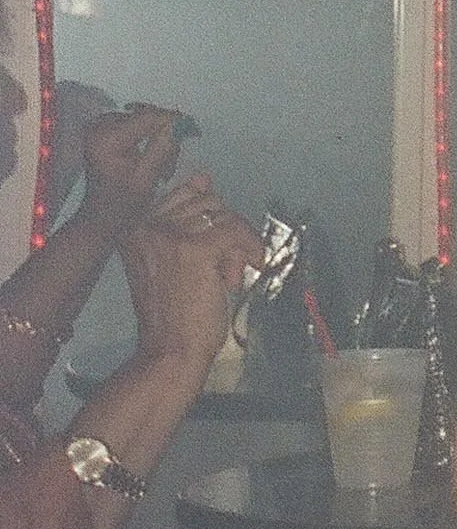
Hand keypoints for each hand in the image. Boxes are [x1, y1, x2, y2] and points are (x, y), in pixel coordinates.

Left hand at [76, 104, 189, 232]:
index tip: (192, 128)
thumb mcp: (148, 176)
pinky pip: (132, 122)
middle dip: (164, 130)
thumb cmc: (124, 204)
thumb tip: (179, 123)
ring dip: (156, 133)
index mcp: (108, 139)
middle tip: (176, 151)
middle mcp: (98, 128)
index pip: (147, 117)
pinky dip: (146, 133)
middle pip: (143, 115)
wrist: (103, 217)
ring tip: (164, 158)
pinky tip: (153, 151)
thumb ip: (163, 146)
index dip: (172, 120)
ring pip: (140, 117)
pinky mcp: (101, 132)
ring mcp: (98, 128)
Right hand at [121, 177, 263, 377]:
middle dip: (224, 233)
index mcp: (134, 225)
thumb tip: (202, 177)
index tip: (212, 247)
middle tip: (221, 268)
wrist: (169, 351)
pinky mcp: (195, 250)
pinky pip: (238, 231)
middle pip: (208, 202)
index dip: (208, 220)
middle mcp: (145, 225)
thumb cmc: (172, 311)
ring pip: (224, 216)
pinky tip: (248, 268)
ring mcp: (169, 236)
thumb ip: (185, 218)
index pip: (186, 193)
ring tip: (225, 276)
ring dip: (235, 246)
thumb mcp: (172, 256)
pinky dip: (251, 248)